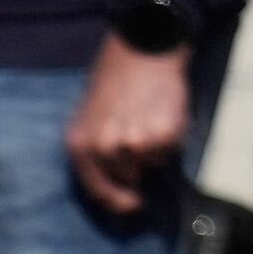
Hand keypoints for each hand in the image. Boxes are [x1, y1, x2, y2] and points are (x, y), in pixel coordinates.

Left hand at [65, 37, 190, 214]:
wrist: (141, 49)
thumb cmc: (113, 83)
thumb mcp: (89, 118)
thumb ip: (96, 150)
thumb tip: (116, 182)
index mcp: (80, 146)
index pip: (98, 190)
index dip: (117, 201)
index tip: (133, 204)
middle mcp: (105, 149)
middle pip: (129, 178)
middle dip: (136, 164)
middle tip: (140, 136)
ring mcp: (135, 143)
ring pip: (152, 163)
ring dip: (155, 149)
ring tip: (150, 119)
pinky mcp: (163, 134)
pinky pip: (171, 149)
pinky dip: (172, 136)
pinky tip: (163, 113)